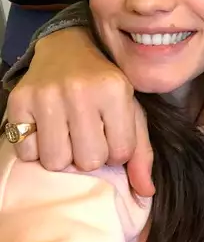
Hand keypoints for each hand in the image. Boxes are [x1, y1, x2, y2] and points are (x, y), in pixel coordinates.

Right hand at [6, 27, 154, 196]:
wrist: (67, 49)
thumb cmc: (104, 86)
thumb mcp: (130, 110)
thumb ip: (141, 151)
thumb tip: (146, 192)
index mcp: (114, 90)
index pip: (120, 153)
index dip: (116, 150)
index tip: (110, 134)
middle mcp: (80, 90)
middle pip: (88, 161)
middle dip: (90, 154)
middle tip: (88, 134)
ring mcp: (47, 95)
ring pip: (56, 161)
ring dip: (63, 154)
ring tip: (68, 133)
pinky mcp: (19, 101)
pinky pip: (27, 151)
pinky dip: (36, 147)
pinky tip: (47, 128)